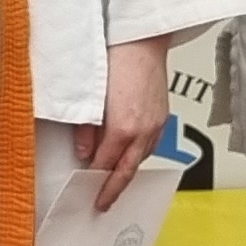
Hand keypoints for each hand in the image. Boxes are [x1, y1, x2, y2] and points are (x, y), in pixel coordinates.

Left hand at [81, 35, 173, 212]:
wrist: (143, 42)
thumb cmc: (117, 60)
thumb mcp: (92, 96)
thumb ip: (86, 127)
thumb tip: (83, 151)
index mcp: (123, 128)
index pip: (106, 164)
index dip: (95, 179)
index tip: (86, 190)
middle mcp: (143, 131)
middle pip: (127, 170)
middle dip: (113, 189)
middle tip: (103, 203)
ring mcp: (156, 125)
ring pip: (140, 159)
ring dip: (127, 173)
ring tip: (114, 183)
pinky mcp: (162, 117)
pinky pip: (151, 146)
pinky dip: (138, 156)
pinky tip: (131, 156)